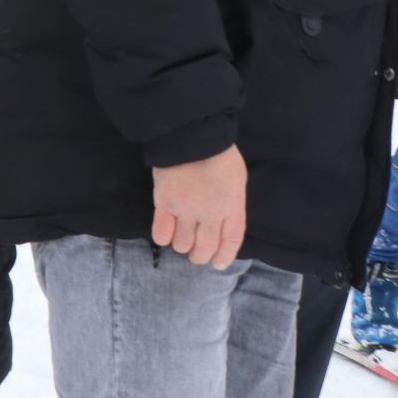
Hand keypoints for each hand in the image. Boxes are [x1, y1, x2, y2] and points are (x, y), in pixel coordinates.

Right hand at [152, 145, 246, 268]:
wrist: (192, 135)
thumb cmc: (219, 154)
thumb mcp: (237, 180)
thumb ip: (232, 205)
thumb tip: (224, 227)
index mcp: (232, 205)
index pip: (231, 241)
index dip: (224, 256)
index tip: (217, 263)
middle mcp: (211, 212)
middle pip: (204, 248)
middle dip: (200, 255)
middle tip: (196, 252)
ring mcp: (187, 209)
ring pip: (182, 244)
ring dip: (182, 245)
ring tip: (181, 236)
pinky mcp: (164, 203)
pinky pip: (161, 234)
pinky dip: (163, 237)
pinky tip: (166, 230)